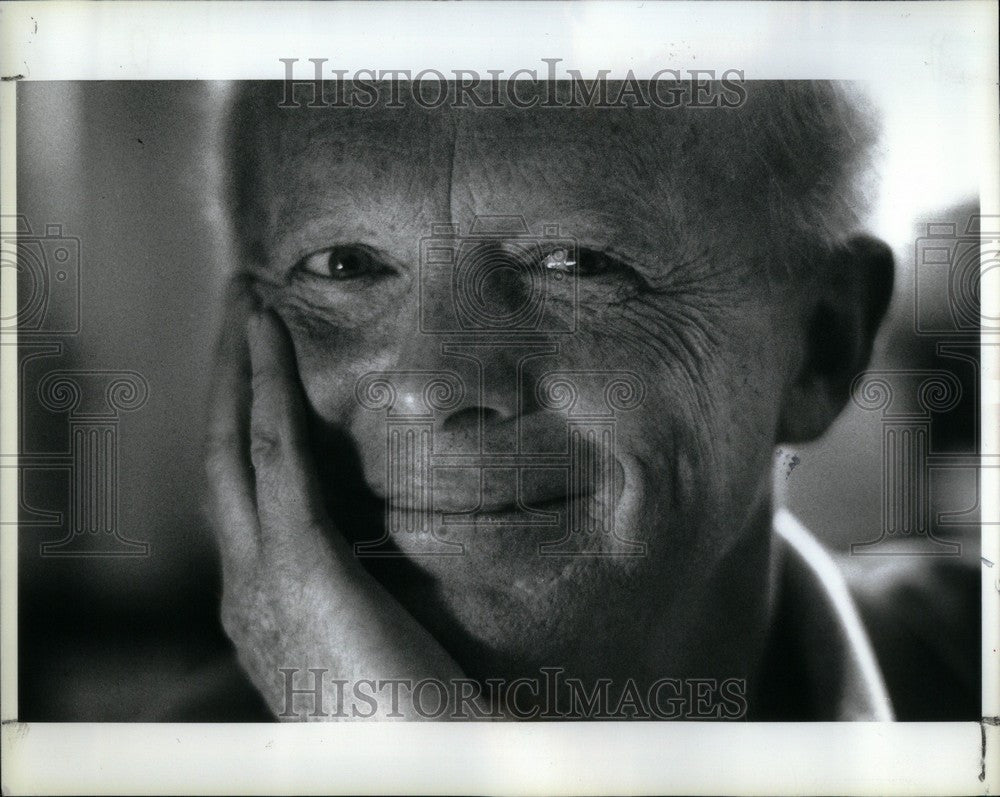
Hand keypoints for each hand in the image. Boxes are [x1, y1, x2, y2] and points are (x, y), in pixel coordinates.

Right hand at [204, 277, 469, 719]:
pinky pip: (273, 455)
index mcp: (263, 608)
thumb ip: (359, 609)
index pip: (242, 498)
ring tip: (246, 305)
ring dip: (237, 368)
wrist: (415, 772)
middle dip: (223, 381)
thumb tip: (384, 579)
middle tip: (236, 312)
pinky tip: (270, 338)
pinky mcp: (299, 564)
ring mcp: (260, 577)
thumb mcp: (368, 658)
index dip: (240, 426)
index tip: (255, 371)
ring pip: (233, 445)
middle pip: (220, 460)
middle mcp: (243, 589)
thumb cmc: (409, 728)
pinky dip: (266, 389)